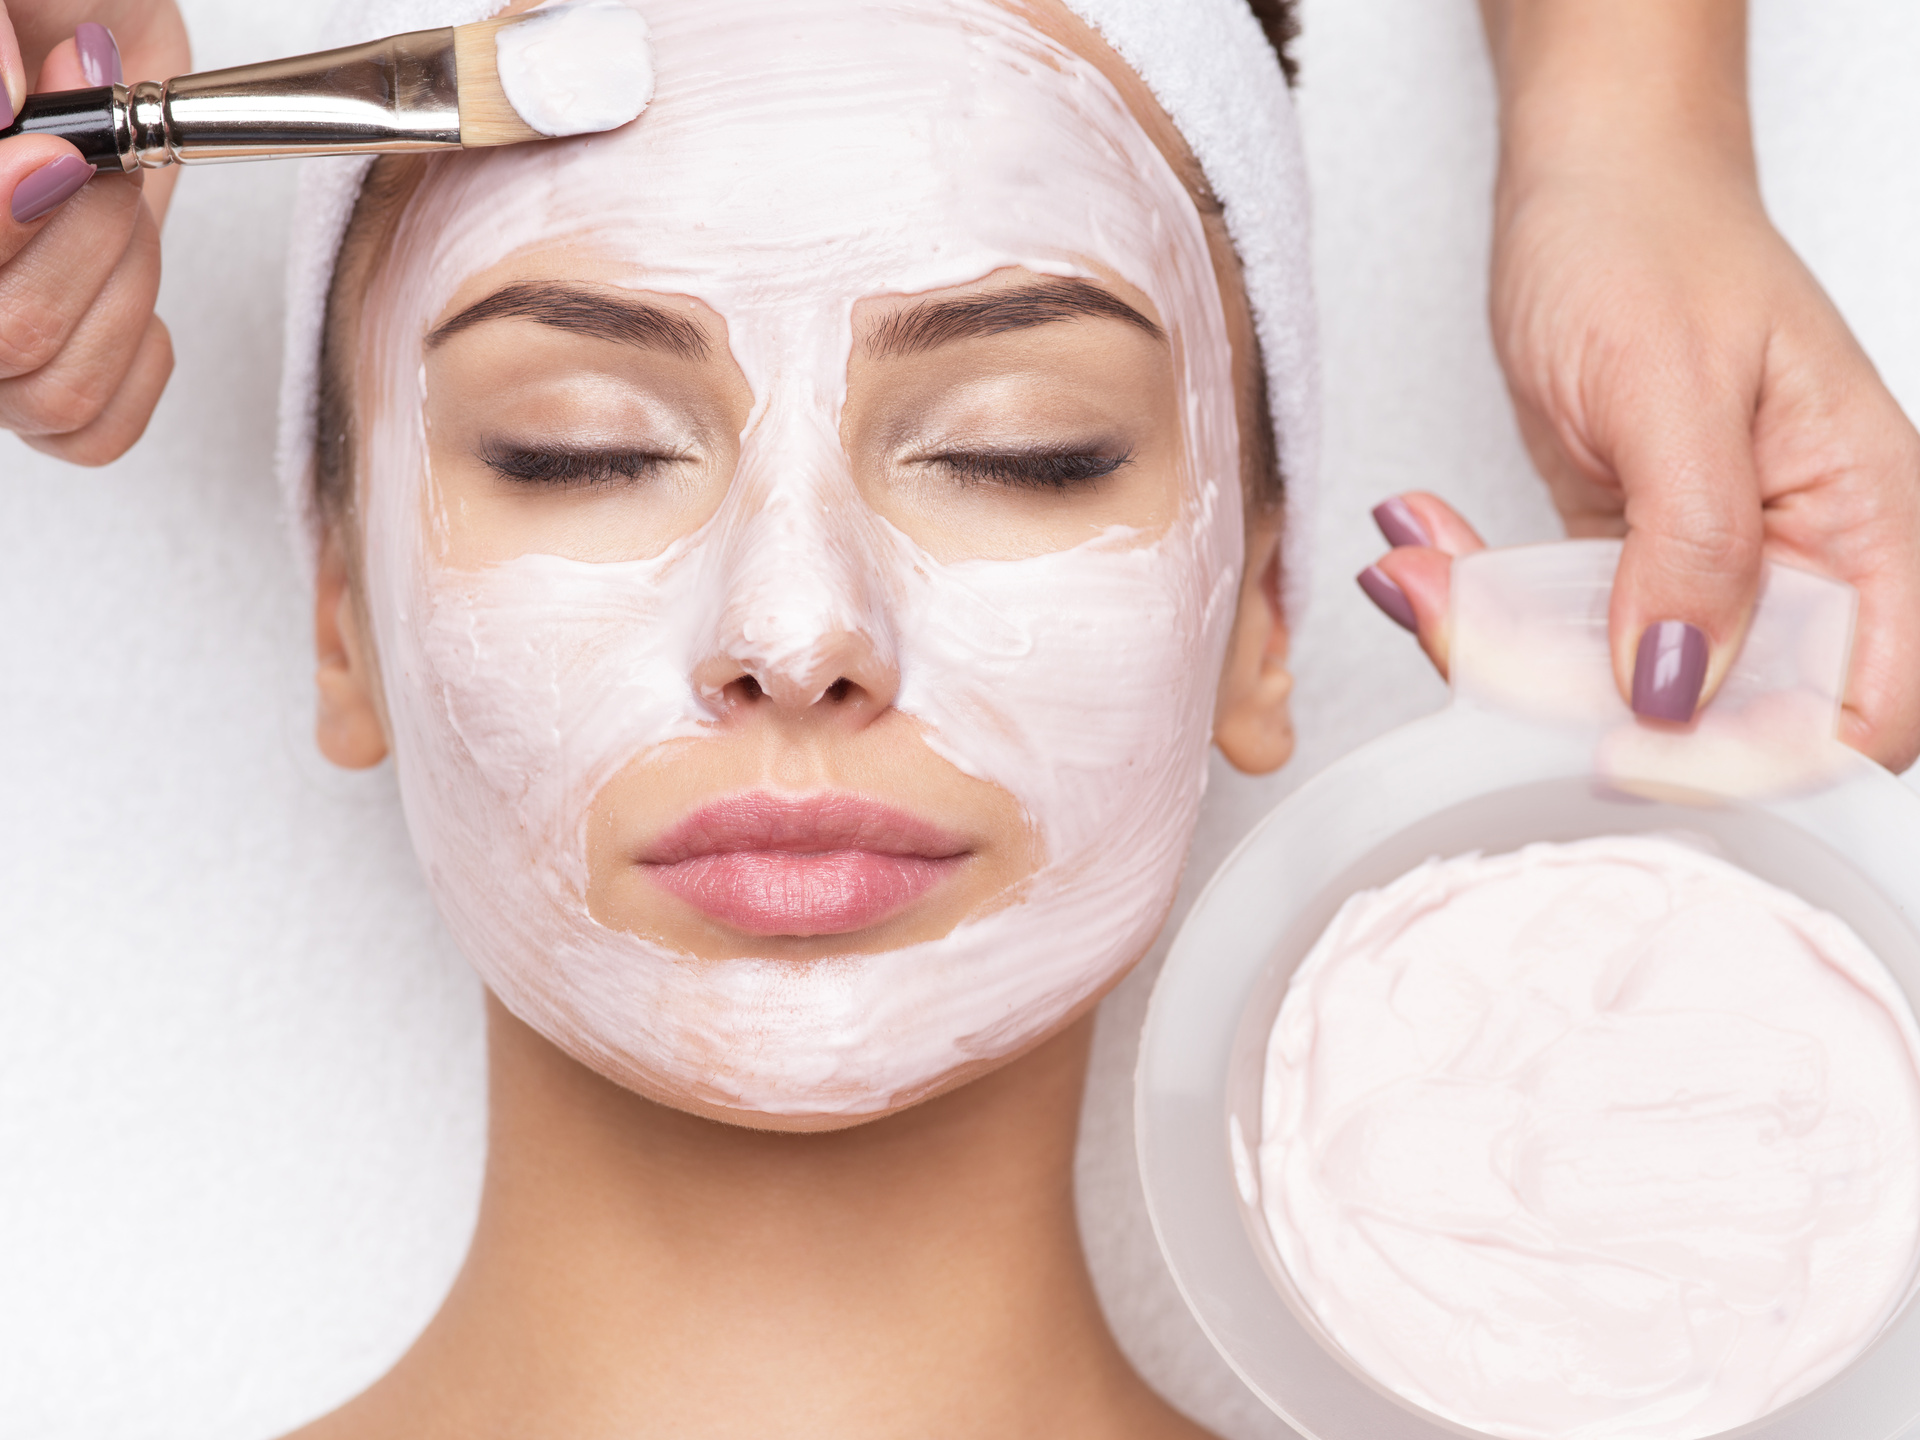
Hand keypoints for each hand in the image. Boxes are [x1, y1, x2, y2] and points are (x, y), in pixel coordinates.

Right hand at [1, 0, 188, 462]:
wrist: (82, 19)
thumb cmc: (37, 7)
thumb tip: (0, 103)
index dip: (3, 222)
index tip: (61, 149)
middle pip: (6, 341)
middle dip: (82, 240)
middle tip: (97, 153)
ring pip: (50, 390)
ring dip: (122, 283)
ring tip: (114, 194)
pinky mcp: (46, 373)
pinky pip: (90, 430)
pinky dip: (138, 354)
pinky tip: (130, 280)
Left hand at [1475, 0, 1919, 773]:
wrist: (1588, 186)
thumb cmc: (1652, 243)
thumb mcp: (1669, 387)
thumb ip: (1691, 545)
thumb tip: (1678, 690)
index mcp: (1864, 524)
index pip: (1858, 712)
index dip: (1751, 758)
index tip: (1619, 745)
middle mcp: (1798, 563)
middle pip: (1715, 718)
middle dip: (1570, 697)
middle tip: (1460, 622)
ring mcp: (1704, 572)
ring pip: (1608, 686)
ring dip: (1497, 645)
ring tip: (1417, 568)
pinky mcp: (1622, 567)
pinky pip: (1552, 632)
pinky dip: (1479, 604)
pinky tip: (1424, 544)